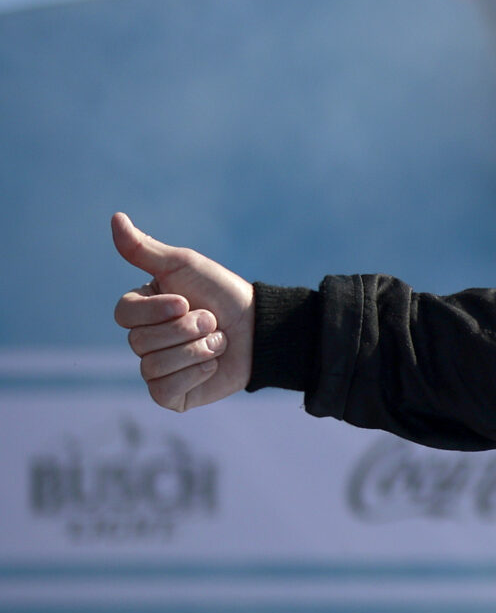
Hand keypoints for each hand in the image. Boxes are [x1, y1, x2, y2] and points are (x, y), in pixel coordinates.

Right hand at [112, 213, 254, 410]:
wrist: (262, 328)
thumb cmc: (223, 293)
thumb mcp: (184, 266)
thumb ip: (145, 249)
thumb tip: (114, 218)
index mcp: (141, 311)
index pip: (124, 315)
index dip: (157, 310)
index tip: (186, 301)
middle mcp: (143, 340)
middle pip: (139, 342)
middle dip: (186, 330)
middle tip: (212, 322)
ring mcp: (156, 370)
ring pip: (152, 366)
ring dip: (195, 350)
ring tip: (218, 342)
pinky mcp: (172, 395)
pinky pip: (164, 391)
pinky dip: (194, 374)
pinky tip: (212, 364)